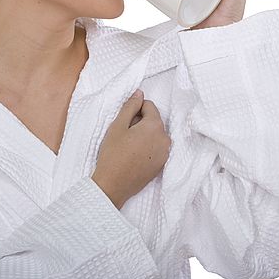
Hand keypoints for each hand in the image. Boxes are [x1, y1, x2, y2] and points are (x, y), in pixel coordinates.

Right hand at [91, 90, 170, 209]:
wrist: (113, 185)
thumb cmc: (113, 154)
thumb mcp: (118, 126)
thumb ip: (130, 106)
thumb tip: (140, 93)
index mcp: (155, 126)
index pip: (149, 106)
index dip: (135, 110)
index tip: (125, 122)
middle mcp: (165, 138)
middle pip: (154, 120)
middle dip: (140, 123)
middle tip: (124, 135)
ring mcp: (165, 152)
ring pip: (155, 134)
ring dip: (145, 135)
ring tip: (129, 146)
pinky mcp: (162, 164)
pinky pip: (157, 148)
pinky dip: (148, 147)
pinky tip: (134, 156)